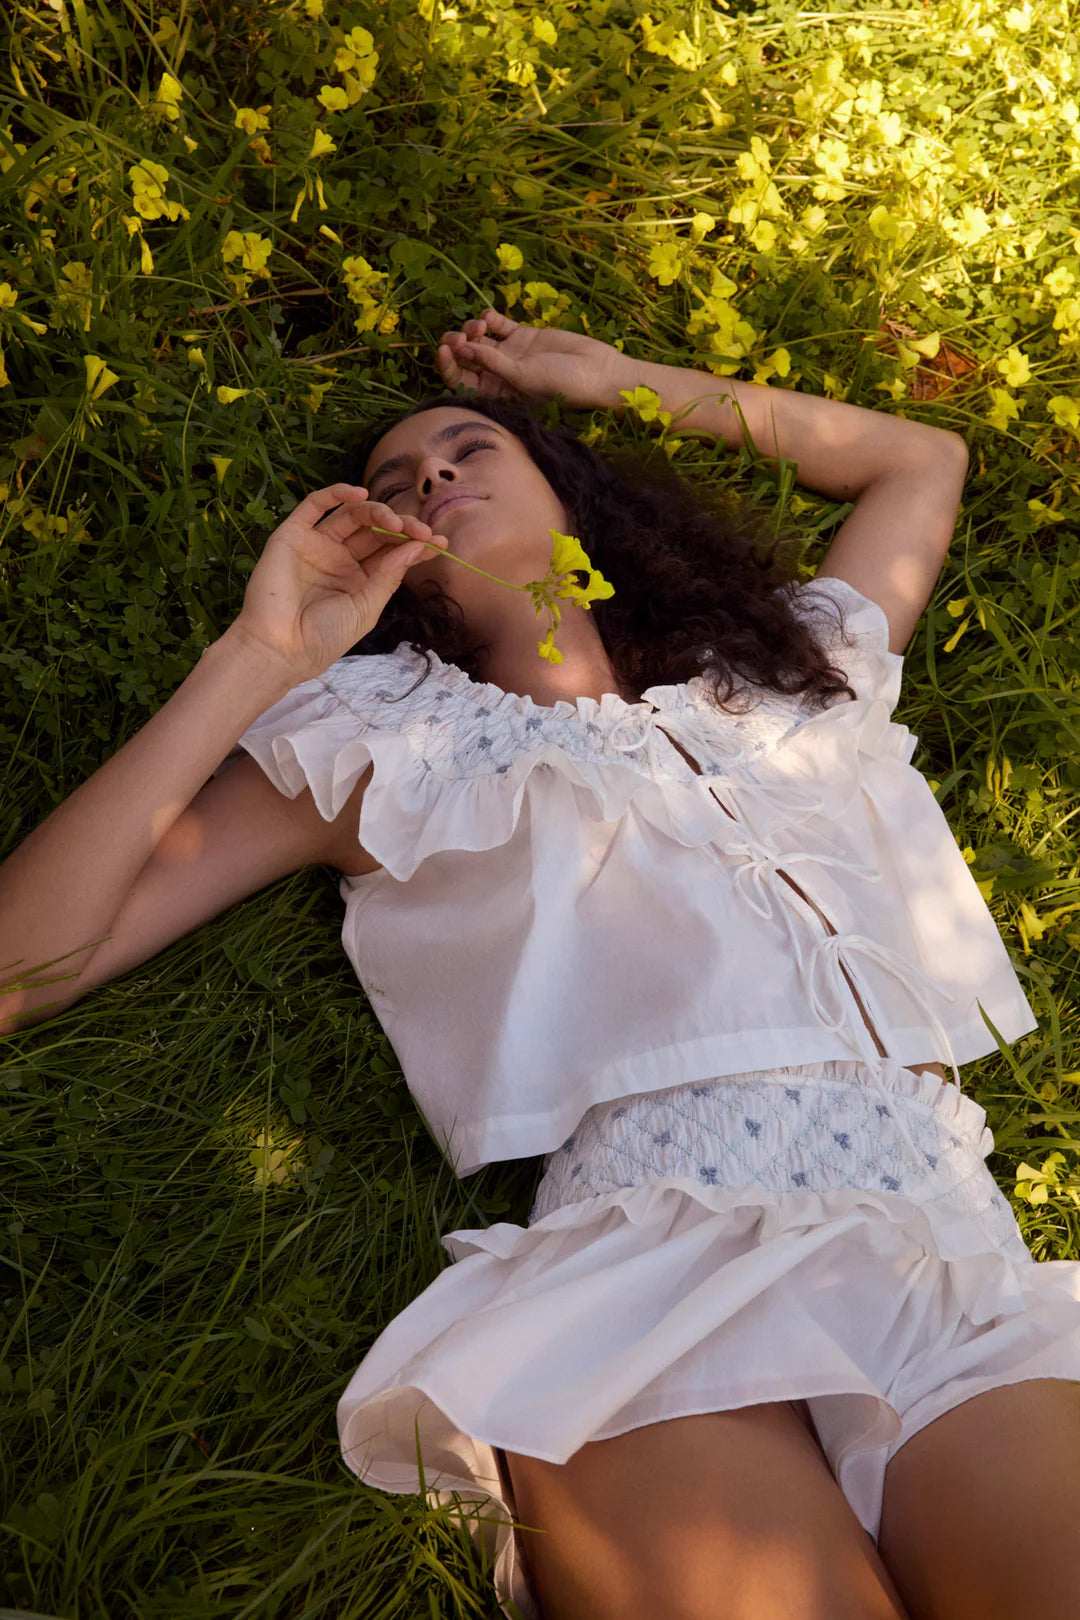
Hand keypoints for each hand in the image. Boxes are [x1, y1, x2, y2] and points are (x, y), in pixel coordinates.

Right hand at [230, 484, 448, 682]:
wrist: (279, 649)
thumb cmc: (323, 637)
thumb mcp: (366, 607)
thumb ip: (389, 575)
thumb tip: (417, 545)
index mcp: (359, 579)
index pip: (392, 553)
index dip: (416, 545)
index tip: (441, 543)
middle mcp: (339, 558)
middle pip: (376, 531)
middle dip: (402, 528)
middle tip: (422, 532)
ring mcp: (317, 545)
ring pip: (351, 516)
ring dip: (377, 512)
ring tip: (396, 522)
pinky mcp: (292, 535)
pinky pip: (314, 506)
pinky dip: (336, 494)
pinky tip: (359, 494)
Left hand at [435, 308, 636, 411]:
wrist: (596, 371)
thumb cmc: (562, 384)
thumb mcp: (524, 377)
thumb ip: (493, 363)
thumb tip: (463, 349)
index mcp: (494, 394)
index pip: (460, 381)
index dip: (447, 365)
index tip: (445, 349)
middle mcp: (498, 375)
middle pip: (464, 358)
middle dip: (457, 344)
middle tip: (463, 336)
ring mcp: (509, 355)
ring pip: (477, 339)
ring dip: (472, 328)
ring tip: (482, 326)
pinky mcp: (522, 336)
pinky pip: (497, 324)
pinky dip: (488, 318)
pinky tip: (490, 318)